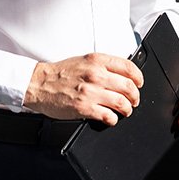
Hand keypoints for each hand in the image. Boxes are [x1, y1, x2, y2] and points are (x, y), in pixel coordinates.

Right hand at [23, 53, 143, 125]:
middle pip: (129, 87)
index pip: (129, 67)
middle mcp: (95, 75)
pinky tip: (110, 117)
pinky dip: (113, 119)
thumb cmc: (60, 73)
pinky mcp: (84, 108)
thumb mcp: (83, 60)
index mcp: (96, 61)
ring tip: (125, 110)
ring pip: (122, 103)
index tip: (139, 83)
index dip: (139, 78)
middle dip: (135, 96)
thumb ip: (102, 65)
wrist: (39, 83)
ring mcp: (90, 92)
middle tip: (134, 100)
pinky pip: (108, 116)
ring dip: (127, 109)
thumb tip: (122, 74)